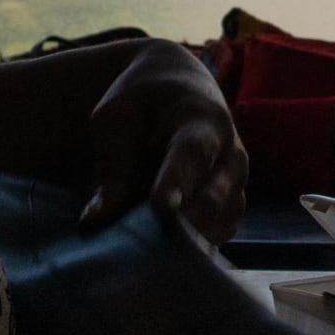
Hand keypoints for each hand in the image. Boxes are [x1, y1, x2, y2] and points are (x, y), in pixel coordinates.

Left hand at [84, 40, 249, 243]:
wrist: (177, 90)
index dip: (177, 183)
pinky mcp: (231, 208)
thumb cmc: (141, 104)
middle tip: (142, 241)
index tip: (159, 208)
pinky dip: (191, 244)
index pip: (193, 155)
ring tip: (147, 233)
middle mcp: (230, 155)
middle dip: (179, 224)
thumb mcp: (115, 117)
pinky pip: (216, 237)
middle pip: (212, 200)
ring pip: (216, 225)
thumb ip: (113, 165)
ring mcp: (236, 184)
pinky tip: (163, 236)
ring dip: (182, 237)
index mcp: (202, 120)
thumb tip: (99, 220)